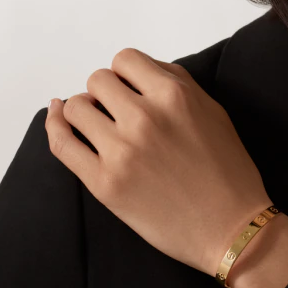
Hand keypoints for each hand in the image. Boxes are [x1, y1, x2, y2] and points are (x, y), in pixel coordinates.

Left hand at [44, 48, 273, 277]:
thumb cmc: (230, 172)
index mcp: (174, 96)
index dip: (126, 73)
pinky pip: (62, 143)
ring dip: (85, 111)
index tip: (130, 89)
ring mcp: (121, 151)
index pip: (125, 59)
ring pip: (75, 108)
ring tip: (100, 126)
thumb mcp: (214, 113)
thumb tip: (139, 71)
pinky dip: (56, 126)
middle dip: (106, 93)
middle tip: (119, 113)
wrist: (231, 228)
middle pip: (97, 80)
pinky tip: (59, 119)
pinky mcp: (105, 184)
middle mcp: (145, 117)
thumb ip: (178, 83)